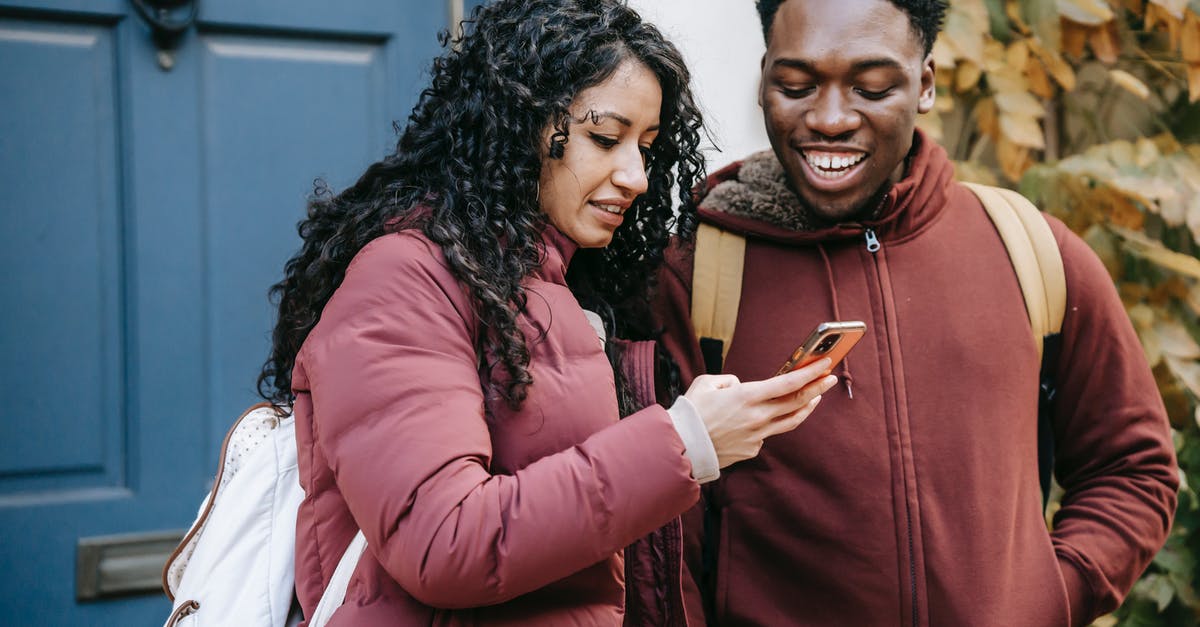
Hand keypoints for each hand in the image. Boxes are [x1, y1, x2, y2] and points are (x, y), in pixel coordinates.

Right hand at [683, 359, 837, 467]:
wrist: (681, 447)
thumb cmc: (691, 413)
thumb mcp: (706, 384)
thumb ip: (729, 380)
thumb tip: (741, 386)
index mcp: (747, 396)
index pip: (788, 383)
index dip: (810, 372)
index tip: (825, 363)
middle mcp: (757, 417)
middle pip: (797, 402)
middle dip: (817, 387)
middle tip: (830, 377)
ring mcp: (757, 436)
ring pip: (790, 420)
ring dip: (805, 407)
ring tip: (815, 397)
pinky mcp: (752, 449)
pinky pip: (766, 433)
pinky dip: (769, 423)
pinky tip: (762, 419)